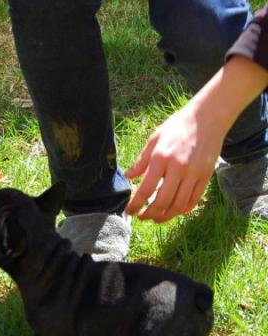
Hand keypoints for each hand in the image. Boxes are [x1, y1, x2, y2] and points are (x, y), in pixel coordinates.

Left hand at [125, 102, 224, 221]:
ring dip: (165, 216)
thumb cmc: (177, 127)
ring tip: (156, 218)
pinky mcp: (206, 176)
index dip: (135, 204)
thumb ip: (141, 161)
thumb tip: (128, 177)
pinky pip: (194, 199)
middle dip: (149, 214)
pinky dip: (183, 209)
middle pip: (162, 201)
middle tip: (142, 217)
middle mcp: (178, 168)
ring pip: (179, 204)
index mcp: (161, 158)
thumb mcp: (154, 139)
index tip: (129, 211)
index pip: (145, 189)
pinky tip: (174, 211)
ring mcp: (194, 173)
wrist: (208, 117)